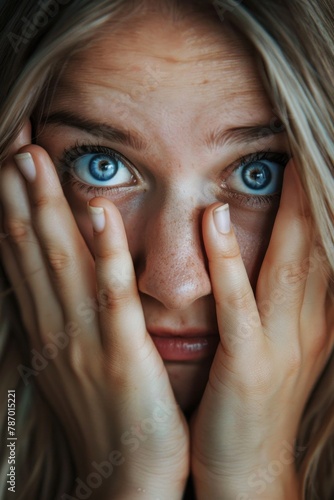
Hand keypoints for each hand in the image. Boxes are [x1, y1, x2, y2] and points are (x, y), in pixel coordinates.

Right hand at [0, 124, 188, 498]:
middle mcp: (57, 326)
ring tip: (36, 160)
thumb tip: (50, 281)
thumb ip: (64, 319)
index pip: (22, 257)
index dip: (14, 208)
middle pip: (33, 249)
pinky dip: (104, 252)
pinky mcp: (124, 353)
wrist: (127, 476)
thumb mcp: (74, 363)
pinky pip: (112, 295)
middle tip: (16, 143)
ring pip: (62, 262)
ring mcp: (87, 338)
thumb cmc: (105, 416)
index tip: (11, 165)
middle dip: (22, 194)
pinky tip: (98, 211)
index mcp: (48, 327)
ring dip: (48, 209)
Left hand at [191, 160, 333, 498]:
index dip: (321, 204)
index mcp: (312, 321)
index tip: (314, 160)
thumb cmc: (252, 403)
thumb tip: (277, 259)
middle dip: (315, 196)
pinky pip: (240, 307)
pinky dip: (230, 263)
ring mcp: (280, 346)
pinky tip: (216, 223)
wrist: (247, 469)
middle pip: (315, 249)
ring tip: (285, 165)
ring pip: (287, 268)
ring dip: (287, 215)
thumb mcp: (274, 347)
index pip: (322, 250)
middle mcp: (307, 327)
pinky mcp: (248, 367)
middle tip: (311, 146)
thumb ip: (276, 303)